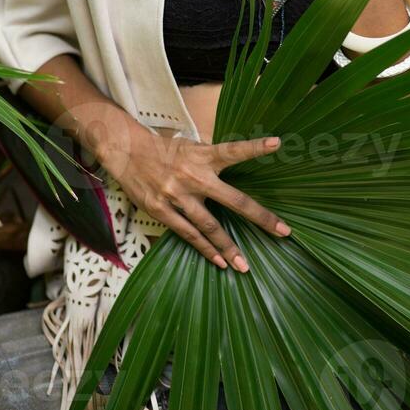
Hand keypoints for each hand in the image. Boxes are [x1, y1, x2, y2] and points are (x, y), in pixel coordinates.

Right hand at [100, 122, 290, 272]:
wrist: (126, 151)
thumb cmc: (164, 149)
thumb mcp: (191, 146)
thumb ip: (211, 159)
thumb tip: (234, 164)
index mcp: (203, 155)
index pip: (233, 150)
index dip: (254, 147)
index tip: (276, 143)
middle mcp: (193, 176)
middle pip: (233, 199)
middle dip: (260, 217)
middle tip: (283, 231)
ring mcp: (177, 195)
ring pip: (210, 226)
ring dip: (229, 248)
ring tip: (245, 265)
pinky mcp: (161, 210)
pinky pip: (188, 234)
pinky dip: (204, 249)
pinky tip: (219, 261)